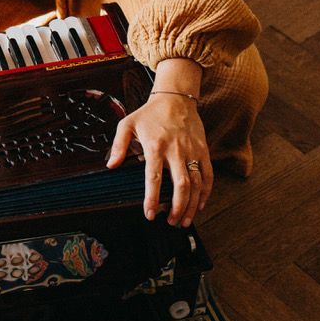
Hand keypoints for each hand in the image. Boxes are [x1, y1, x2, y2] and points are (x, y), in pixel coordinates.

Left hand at [106, 93, 212, 227]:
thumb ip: (118, 145)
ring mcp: (192, 151)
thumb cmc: (150, 114)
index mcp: (155, 146)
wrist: (176, 98)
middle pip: (181, 184)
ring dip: (191, 205)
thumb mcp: (127, 124)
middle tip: (171, 222)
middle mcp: (175, 150)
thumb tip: (111, 165)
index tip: (150, 214)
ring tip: (184, 220)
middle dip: (177, 207)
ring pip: (197, 183)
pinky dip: (206, 192)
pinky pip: (208, 175)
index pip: (153, 177)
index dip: (152, 198)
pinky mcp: (203, 150)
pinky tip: (199, 205)